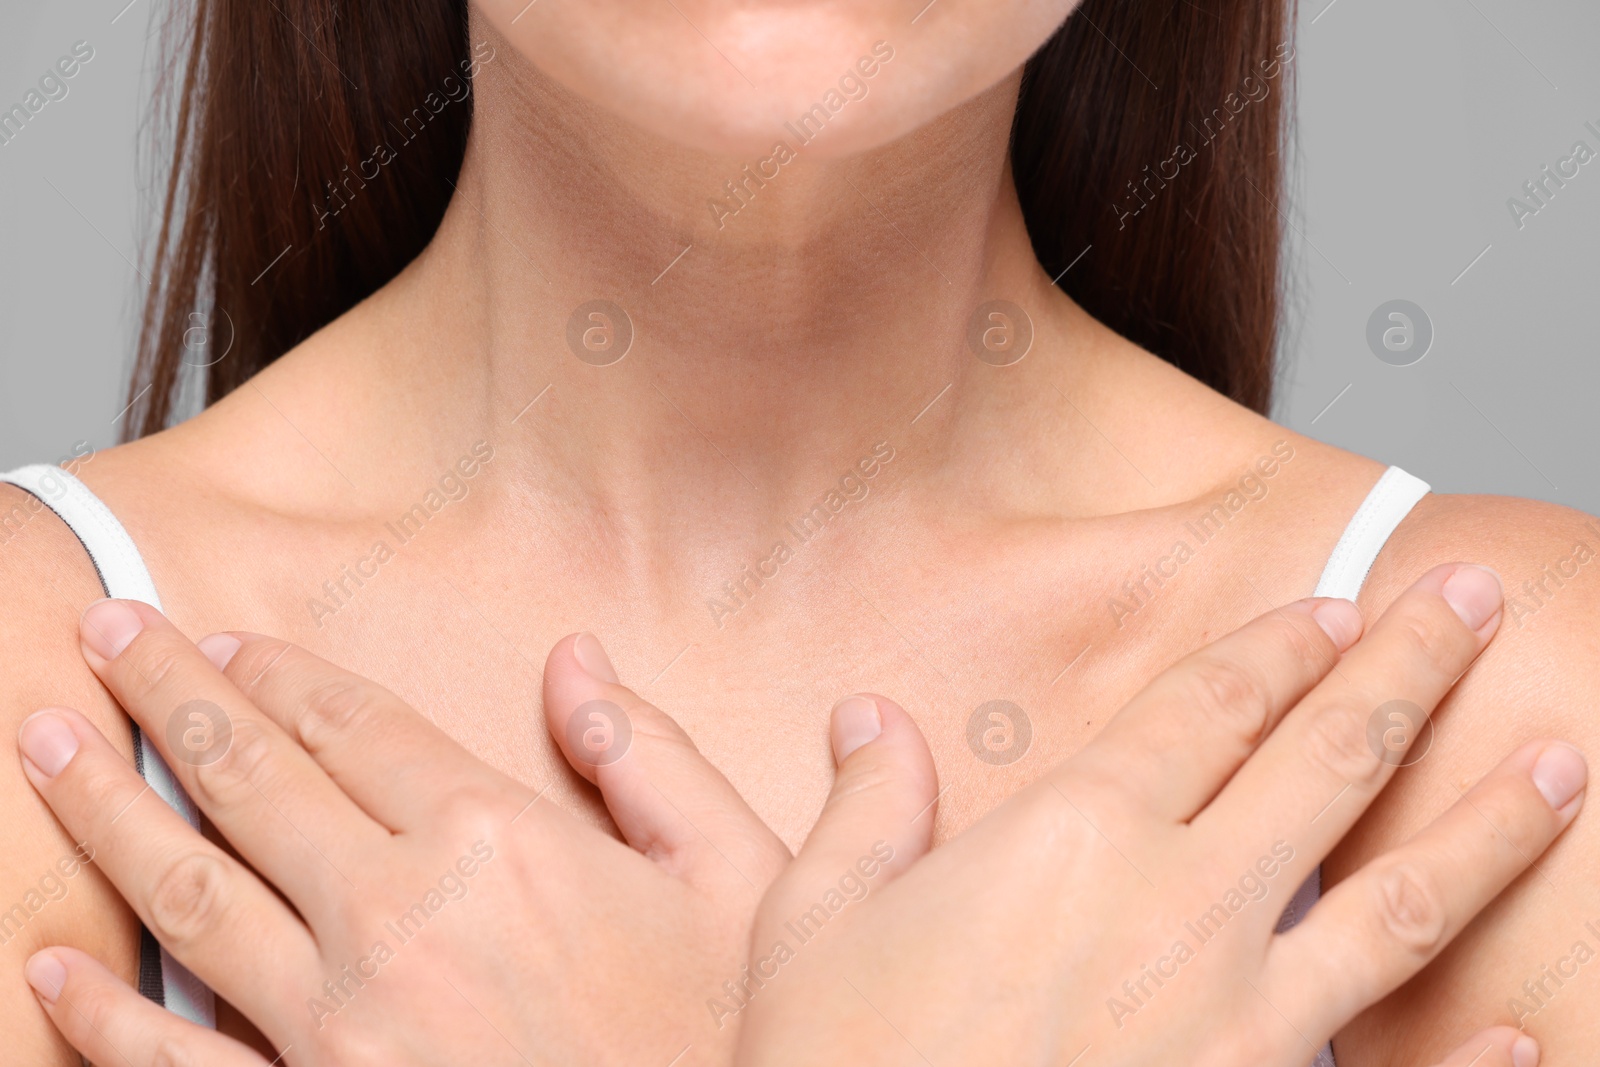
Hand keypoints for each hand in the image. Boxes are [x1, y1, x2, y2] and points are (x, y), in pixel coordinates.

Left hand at [18, 601, 789, 1064]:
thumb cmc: (718, 1036)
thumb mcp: (737, 877)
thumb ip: (651, 758)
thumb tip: (578, 661)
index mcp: (503, 843)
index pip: (358, 727)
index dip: (281, 673)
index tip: (227, 640)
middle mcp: (401, 919)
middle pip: (253, 778)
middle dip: (167, 694)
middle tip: (106, 634)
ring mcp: (340, 1026)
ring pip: (189, 894)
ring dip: (106, 810)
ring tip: (47, 746)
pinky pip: (176, 1062)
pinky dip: (102, 1016)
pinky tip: (53, 969)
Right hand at [736, 563, 1574, 1065]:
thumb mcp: (813, 925)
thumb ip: (864, 810)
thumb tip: (869, 721)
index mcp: (1074, 837)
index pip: (1208, 706)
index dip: (1281, 646)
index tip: (1339, 605)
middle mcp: (1182, 905)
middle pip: (1328, 757)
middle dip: (1412, 666)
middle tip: (1474, 600)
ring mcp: (1244, 1018)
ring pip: (1407, 899)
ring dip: (1494, 823)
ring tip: (1564, 765)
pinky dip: (1476, 1054)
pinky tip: (1529, 1031)